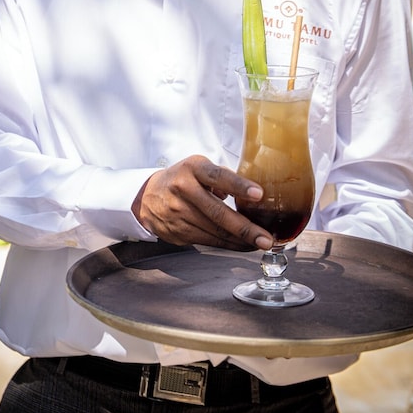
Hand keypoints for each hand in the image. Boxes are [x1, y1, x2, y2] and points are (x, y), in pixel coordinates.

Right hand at [131, 155, 273, 250]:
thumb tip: (246, 195)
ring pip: (215, 232)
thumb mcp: (198, 167)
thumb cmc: (181, 179)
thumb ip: (221, 178)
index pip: (218, 176)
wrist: (147, 196)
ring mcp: (179, 213)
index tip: (258, 194)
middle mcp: (184, 190)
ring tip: (260, 244)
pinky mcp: (178, 232)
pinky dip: (227, 245)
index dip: (239, 186)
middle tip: (266, 238)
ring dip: (240, 241)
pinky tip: (241, 245)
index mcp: (193, 169)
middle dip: (245, 228)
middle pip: (218, 212)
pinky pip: (208, 241)